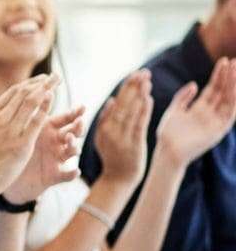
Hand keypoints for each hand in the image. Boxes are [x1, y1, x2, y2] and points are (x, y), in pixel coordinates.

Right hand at [0, 75, 56, 199]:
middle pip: (24, 94)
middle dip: (41, 83)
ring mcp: (10, 130)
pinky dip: (44, 107)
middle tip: (55, 76)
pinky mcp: (21, 144)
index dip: (29, 84)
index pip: (12, 93)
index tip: (41, 79)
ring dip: (46, 89)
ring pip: (30, 103)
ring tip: (57, 81)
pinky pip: (35, 121)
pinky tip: (52, 97)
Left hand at [3, 106, 83, 202]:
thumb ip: (12, 111)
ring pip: (72, 151)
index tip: (82, 107)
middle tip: (79, 121)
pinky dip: (71, 173)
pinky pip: (66, 174)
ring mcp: (56, 158)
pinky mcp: (54, 175)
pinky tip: (75, 171)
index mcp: (47, 129)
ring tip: (70, 141)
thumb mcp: (14, 128)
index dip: (73, 113)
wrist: (7, 175)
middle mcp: (55, 142)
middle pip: (73, 132)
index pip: (64, 118)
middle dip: (78, 126)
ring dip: (74, 146)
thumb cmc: (12, 148)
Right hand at [94, 70, 152, 186]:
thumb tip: (111, 100)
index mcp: (102, 128)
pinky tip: (148, 99)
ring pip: (130, 112)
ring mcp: (122, 137)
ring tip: (147, 80)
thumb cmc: (113, 157)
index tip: (133, 74)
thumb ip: (105, 120)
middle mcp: (110, 131)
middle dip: (133, 86)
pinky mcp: (134, 144)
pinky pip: (138, 124)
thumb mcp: (102, 139)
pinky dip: (143, 111)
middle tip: (142, 72)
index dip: (125, 88)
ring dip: (139, 94)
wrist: (118, 178)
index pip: (115, 103)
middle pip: (122, 104)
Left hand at [156, 57, 235, 167]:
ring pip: (228, 100)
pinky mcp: (218, 131)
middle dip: (230, 76)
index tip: (224, 60)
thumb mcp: (174, 111)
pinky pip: (230, 114)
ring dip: (233, 85)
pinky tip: (235, 90)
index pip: (213, 88)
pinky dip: (234, 101)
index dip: (219, 75)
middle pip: (223, 91)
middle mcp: (211, 114)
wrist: (167, 153)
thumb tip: (195, 83)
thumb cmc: (168, 135)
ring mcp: (216, 122)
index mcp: (200, 108)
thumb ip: (183, 97)